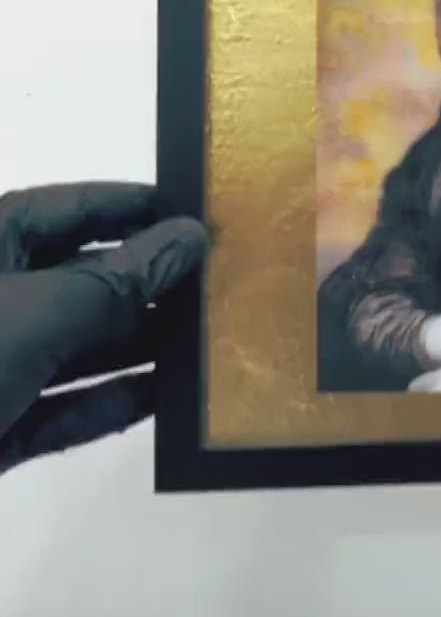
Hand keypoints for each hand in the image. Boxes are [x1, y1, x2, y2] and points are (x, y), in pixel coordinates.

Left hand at [0, 183, 207, 474]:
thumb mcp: (38, 310)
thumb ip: (119, 279)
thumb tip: (190, 237)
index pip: (74, 207)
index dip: (136, 207)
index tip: (203, 212)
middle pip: (83, 277)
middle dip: (149, 284)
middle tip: (226, 285)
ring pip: (79, 347)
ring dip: (140, 348)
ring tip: (211, 344)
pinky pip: (64, 409)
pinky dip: (111, 406)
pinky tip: (166, 400)